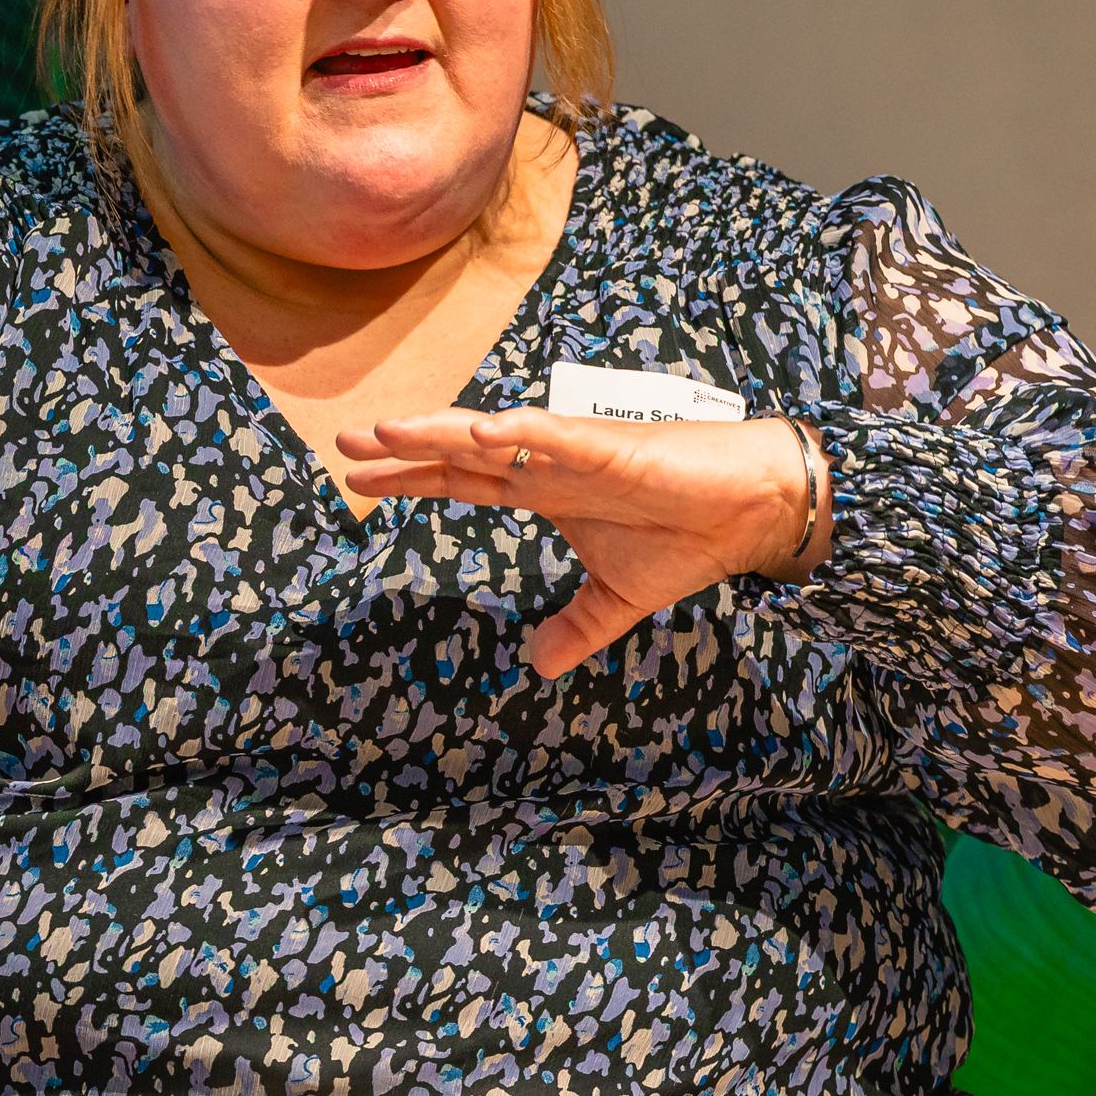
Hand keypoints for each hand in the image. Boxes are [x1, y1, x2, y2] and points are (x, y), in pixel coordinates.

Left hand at [334, 409, 825, 677]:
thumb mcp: (615, 601)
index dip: (411, 478)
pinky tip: (481, 430)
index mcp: (544, 490)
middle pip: (460, 453)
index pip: (461, 481)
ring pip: (495, 435)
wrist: (749, 514)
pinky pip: (557, 435)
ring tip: (387, 429)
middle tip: (346, 443)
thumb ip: (574, 628)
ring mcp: (575, 451)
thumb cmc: (684, 539)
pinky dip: (520, 430)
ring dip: (441, 431)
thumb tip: (537, 666)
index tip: (360, 481)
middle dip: (404, 447)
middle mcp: (548, 464)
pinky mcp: (612, 448)